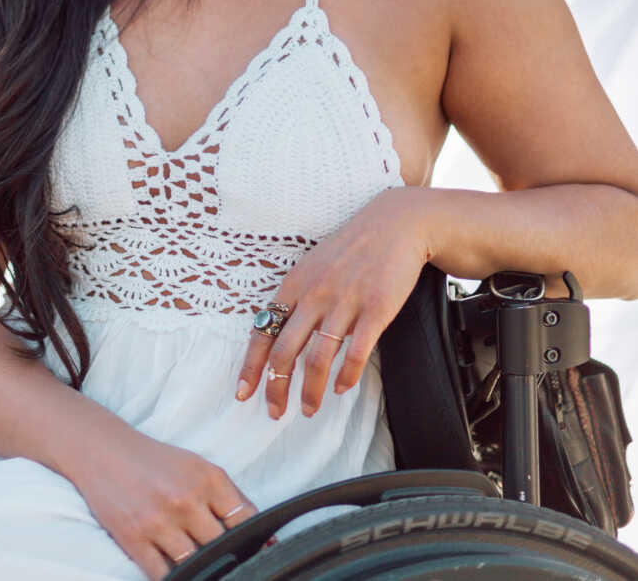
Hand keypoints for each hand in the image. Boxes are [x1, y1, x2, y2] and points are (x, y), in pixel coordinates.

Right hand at [71, 421, 258, 580]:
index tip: (256, 553)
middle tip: (228, 563)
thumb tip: (263, 537)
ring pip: (195, 564)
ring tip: (204, 568)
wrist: (106, 451)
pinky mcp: (134, 538)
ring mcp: (159, 520)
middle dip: (227, 557)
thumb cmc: (156, 462)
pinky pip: (162, 574)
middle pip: (222, 546)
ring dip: (201, 570)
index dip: (255, 542)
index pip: (246, 519)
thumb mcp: (197, 467)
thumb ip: (227, 497)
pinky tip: (179, 574)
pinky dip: (174, 578)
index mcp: (208, 477)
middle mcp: (186, 498)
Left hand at [235, 187, 431, 419]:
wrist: (394, 224)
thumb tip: (278, 334)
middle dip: (276, 387)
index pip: (263, 331)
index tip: (243, 393)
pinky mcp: (376, 308)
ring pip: (318, 358)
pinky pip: (356, 352)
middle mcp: (314, 294)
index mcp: (294, 284)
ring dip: (311, 390)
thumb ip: (297, 298)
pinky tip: (342, 388)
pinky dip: (346, 376)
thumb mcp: (313, 266)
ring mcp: (345, 302)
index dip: (252, 366)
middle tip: (276, 413)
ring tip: (309, 409)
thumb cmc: (351, 248)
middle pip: (285, 351)